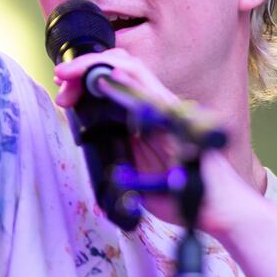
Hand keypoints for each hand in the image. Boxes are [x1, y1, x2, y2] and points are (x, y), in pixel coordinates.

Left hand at [53, 48, 271, 242]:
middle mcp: (155, 107)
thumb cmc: (182, 196)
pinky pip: (148, 88)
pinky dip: (124, 77)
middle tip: (60, 79)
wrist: (216, 209)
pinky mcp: (175, 116)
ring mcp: (166, 108)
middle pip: (117, 69)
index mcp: (144, 118)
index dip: (83, 80)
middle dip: (83, 69)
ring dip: (95, 66)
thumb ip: (118, 161)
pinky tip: (103, 76)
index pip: (112, 84)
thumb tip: (93, 155)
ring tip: (69, 73)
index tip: (63, 93)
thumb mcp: (136, 178)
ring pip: (130, 68)